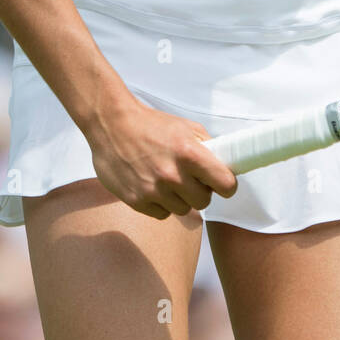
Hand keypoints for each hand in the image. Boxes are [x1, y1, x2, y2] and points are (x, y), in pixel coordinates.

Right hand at [86, 100, 239, 219]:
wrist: (112, 125)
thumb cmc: (151, 125)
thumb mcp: (186, 127)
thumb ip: (208, 147)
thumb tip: (225, 164)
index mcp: (189, 153)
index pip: (225, 183)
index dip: (227, 185)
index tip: (222, 183)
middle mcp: (172, 175)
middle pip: (204, 201)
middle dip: (201, 191)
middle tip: (191, 179)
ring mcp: (153, 190)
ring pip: (183, 209)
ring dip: (180, 198)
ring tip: (169, 180)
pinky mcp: (136, 201)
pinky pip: (162, 214)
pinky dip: (161, 204)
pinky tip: (154, 186)